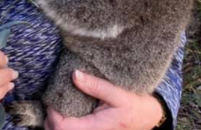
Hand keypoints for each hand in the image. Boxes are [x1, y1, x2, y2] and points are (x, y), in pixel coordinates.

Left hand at [44, 70, 165, 129]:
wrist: (150, 117)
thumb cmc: (137, 105)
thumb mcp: (119, 93)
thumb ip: (96, 85)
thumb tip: (74, 75)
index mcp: (96, 128)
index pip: (63, 128)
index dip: (53, 113)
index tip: (52, 97)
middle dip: (51, 118)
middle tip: (52, 99)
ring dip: (56, 121)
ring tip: (57, 104)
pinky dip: (64, 123)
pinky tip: (65, 111)